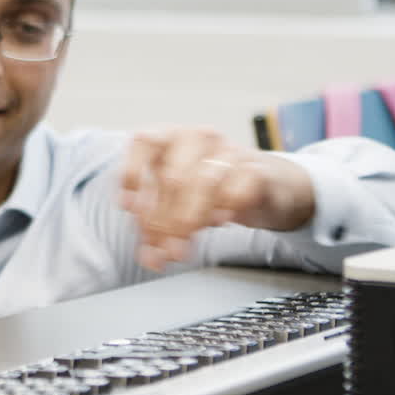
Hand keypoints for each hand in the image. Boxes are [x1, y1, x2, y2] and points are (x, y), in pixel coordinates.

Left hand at [119, 127, 315, 271]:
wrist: (265, 186)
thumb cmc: (209, 190)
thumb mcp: (175, 204)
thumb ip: (156, 228)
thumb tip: (150, 257)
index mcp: (169, 138)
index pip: (144, 141)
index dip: (132, 174)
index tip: (130, 208)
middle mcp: (196, 138)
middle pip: (172, 176)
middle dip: (163, 220)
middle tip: (162, 247)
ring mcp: (228, 150)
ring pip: (203, 183)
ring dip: (189, 221)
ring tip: (182, 248)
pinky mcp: (256, 170)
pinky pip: (237, 189)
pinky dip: (224, 209)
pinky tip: (218, 222)